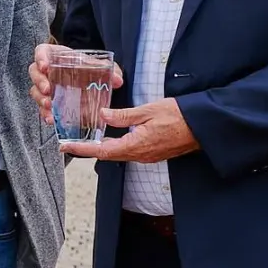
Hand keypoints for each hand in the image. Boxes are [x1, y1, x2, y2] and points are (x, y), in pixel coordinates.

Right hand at [30, 44, 123, 124]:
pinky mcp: (49, 102)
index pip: (41, 52)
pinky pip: (42, 108)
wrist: (90, 82)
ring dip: (40, 99)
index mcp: (55, 56)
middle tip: (47, 89)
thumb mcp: (98, 66)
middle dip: (39, 82)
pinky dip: (45, 114)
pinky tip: (51, 119)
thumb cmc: (89, 69)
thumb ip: (108, 70)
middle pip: (35, 73)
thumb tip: (117, 80)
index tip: (45, 66)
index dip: (40, 58)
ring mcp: (47, 87)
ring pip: (35, 92)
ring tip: (49, 106)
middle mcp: (48, 71)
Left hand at [59, 98, 198, 161]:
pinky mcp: (153, 153)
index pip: (101, 151)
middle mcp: (140, 155)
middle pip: (107, 154)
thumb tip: (102, 116)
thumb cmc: (178, 116)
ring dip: (101, 148)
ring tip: (85, 139)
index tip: (65, 147)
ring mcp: (147, 156)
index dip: (81, 149)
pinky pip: (129, 151)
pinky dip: (115, 146)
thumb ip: (124, 116)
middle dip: (87, 149)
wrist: (203, 127)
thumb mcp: (148, 111)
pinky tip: (110, 137)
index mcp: (136, 146)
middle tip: (70, 142)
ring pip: (118, 153)